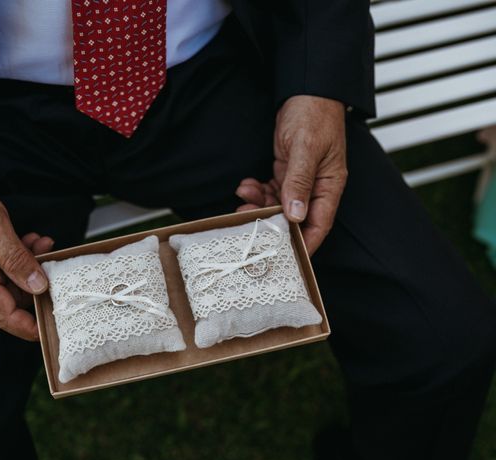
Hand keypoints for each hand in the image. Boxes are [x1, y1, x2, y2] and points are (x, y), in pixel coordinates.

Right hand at [0, 178, 53, 340]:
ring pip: (11, 280)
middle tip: (52, 260)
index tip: (52, 328)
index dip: (30, 327)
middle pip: (13, 298)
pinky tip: (29, 240)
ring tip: (41, 243)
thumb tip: (38, 286)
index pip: (5, 316)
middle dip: (37, 282)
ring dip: (30, 264)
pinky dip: (19, 256)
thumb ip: (16, 258)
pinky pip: (2, 268)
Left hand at [236, 95, 346, 254]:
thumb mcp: (305, 148)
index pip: (319, 224)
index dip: (304, 243)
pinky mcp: (286, 172)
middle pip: (295, 218)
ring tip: (243, 200)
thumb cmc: (314, 114)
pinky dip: (257, 191)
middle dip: (272, 224)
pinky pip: (271, 191)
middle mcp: (316, 187)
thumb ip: (300, 181)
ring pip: (278, 206)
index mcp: (329, 186)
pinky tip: (246, 185)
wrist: (305, 90)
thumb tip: (296, 213)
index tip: (286, 257)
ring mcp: (300, 181)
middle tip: (249, 225)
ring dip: (259, 206)